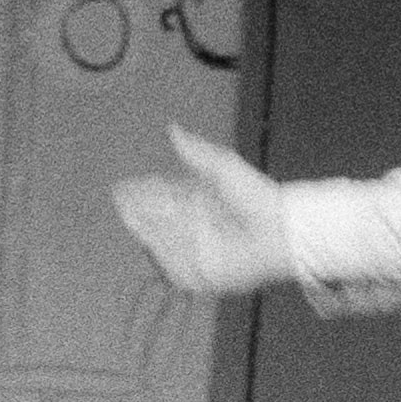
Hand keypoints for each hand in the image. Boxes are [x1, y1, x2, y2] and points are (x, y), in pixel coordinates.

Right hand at [112, 126, 298, 298]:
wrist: (280, 231)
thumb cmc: (257, 198)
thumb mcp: (223, 167)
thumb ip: (196, 151)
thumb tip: (172, 128)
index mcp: (197, 201)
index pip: (161, 196)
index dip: (143, 193)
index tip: (122, 188)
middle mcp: (192, 226)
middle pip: (157, 220)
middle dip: (139, 212)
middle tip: (120, 204)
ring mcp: (195, 251)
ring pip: (160, 242)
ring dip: (145, 232)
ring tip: (129, 220)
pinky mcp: (201, 273)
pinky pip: (173, 267)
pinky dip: (162, 257)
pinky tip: (150, 243)